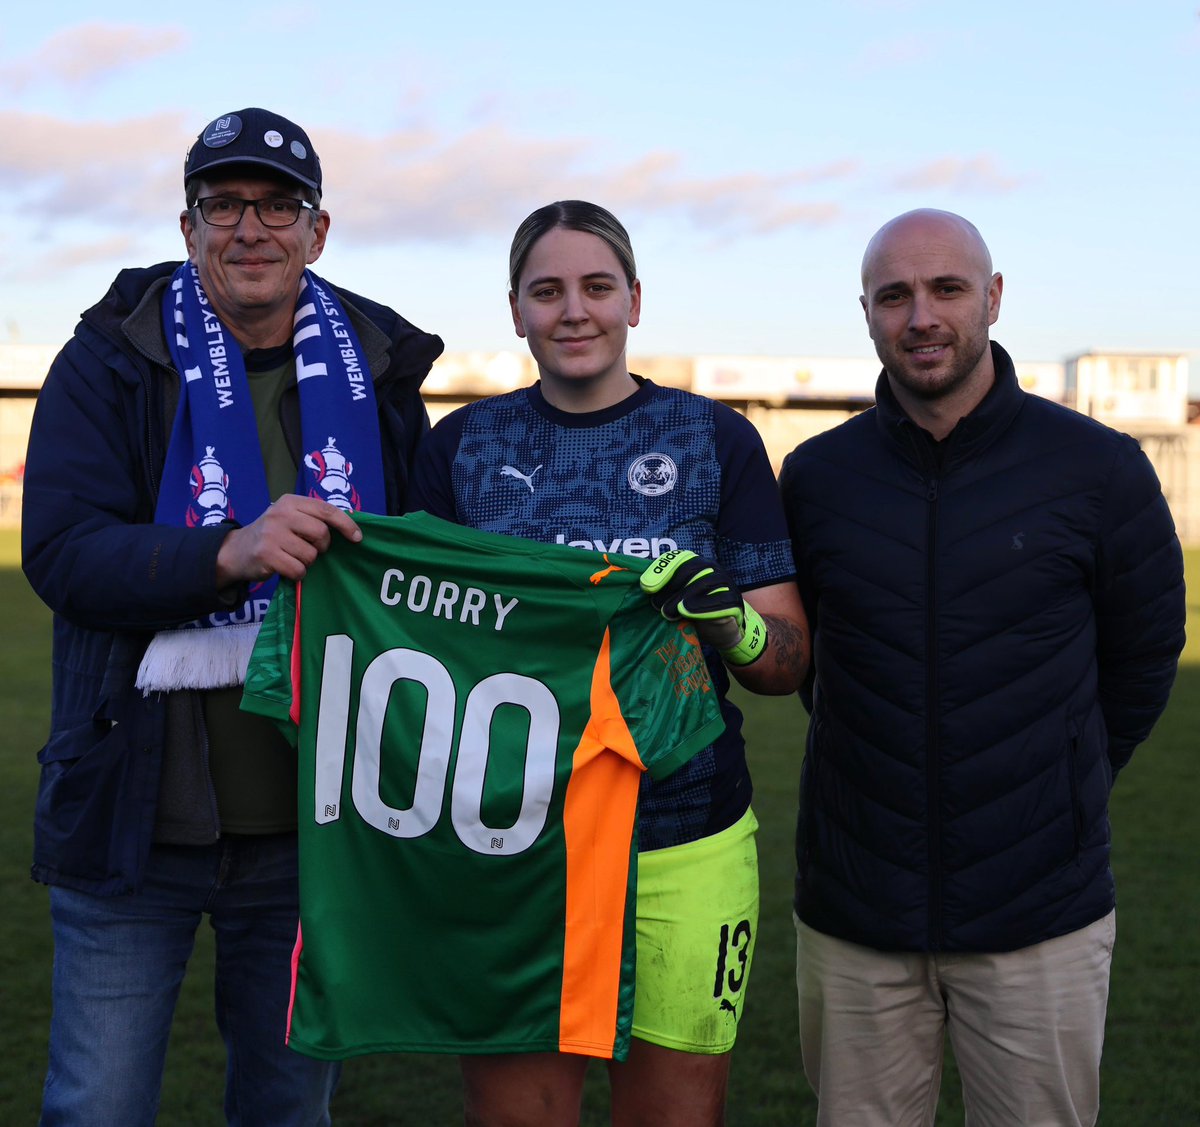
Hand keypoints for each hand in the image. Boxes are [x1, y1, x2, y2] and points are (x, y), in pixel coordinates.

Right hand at [215, 494, 362, 585]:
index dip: (346, 524)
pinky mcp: (266, 555)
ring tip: (291, 557)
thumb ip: (314, 518)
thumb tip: (352, 527)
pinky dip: (297, 573)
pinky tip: (285, 567)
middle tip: (309, 548)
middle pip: (322, 534)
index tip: (357, 538)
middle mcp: (280, 514)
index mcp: (290, 502)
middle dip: (322, 547)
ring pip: (311, 555)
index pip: (326, 510)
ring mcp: (272, 534)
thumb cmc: (273, 535)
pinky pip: (298, 570)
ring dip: (307, 562)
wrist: (236, 551)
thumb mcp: (290, 518)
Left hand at [640, 550, 766, 665]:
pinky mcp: (735, 601)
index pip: (678, 559)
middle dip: (670, 588)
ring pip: (703, 584)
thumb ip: (663, 591)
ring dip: (682, 598)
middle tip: (656, 606)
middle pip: (690, 571)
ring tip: (668, 613)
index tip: (646, 587)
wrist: (724, 631)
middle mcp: (712, 568)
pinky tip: (687, 612)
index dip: (661, 570)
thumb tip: (642, 587)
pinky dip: (701, 606)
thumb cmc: (695, 613)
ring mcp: (726, 583)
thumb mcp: (677, 599)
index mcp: (697, 563)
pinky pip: (719, 600)